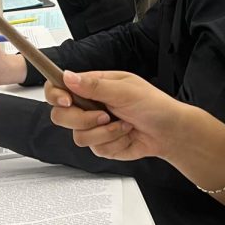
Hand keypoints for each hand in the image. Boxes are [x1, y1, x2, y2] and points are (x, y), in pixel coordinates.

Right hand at [47, 70, 182, 160]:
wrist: (169, 132)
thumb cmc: (153, 105)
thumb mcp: (125, 90)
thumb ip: (95, 86)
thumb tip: (68, 76)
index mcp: (93, 86)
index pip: (60, 87)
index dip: (56, 95)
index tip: (66, 101)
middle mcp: (90, 105)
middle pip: (61, 116)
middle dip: (83, 119)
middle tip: (105, 116)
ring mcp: (94, 126)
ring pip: (78, 136)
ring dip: (105, 133)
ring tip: (124, 124)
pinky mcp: (101, 143)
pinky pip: (95, 148)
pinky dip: (114, 143)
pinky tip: (127, 135)